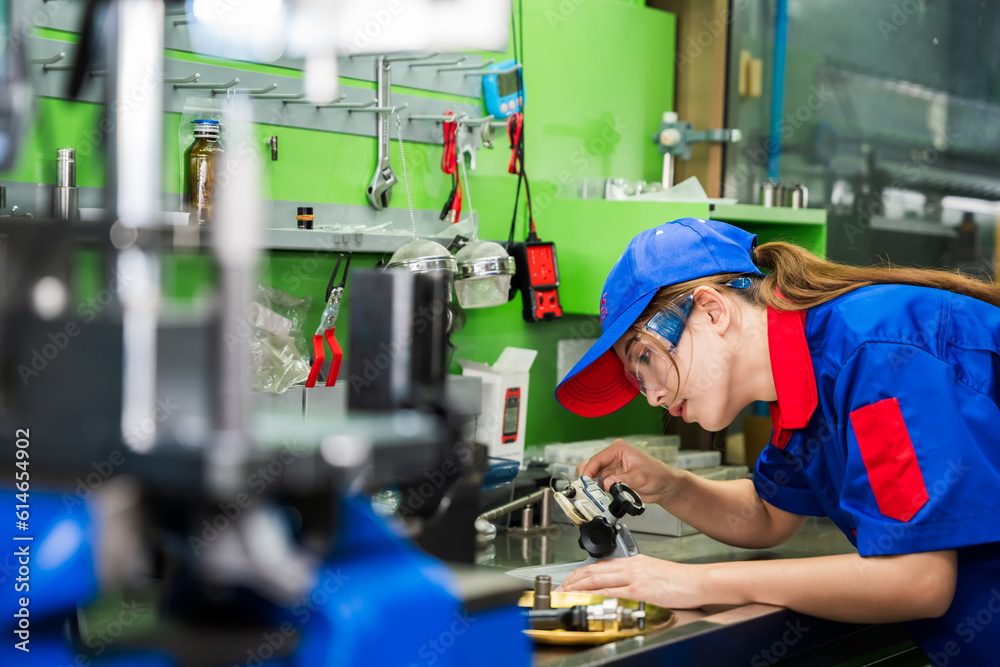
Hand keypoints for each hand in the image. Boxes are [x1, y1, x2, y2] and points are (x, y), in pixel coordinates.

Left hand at [557, 554, 710, 608]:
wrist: (697, 581)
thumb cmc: (680, 580)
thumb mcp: (653, 572)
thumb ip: (636, 576)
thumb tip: (623, 585)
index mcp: (634, 562)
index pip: (601, 565)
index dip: (582, 572)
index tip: (571, 578)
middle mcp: (631, 567)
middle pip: (594, 570)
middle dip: (574, 579)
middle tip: (561, 587)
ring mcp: (634, 578)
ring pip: (598, 579)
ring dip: (578, 587)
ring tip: (566, 593)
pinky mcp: (640, 590)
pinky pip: (611, 591)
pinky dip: (595, 595)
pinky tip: (586, 598)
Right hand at [577, 439, 676, 504]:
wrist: (665, 486)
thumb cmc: (657, 475)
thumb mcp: (639, 477)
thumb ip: (621, 480)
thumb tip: (605, 484)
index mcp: (618, 449)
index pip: (597, 459)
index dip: (588, 471)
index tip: (584, 483)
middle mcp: (612, 456)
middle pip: (590, 465)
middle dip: (586, 477)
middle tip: (586, 490)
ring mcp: (611, 468)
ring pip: (592, 475)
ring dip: (590, 485)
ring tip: (592, 494)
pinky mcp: (612, 478)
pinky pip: (598, 483)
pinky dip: (596, 489)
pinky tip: (598, 495)